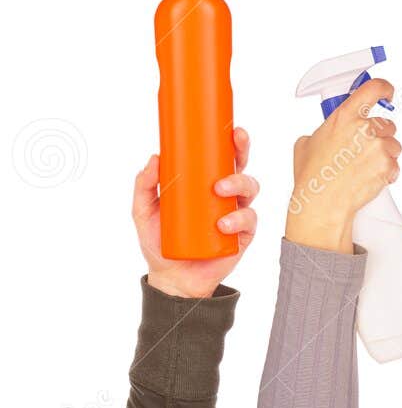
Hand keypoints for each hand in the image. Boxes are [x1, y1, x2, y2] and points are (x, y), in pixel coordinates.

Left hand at [135, 128, 259, 298]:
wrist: (172, 278)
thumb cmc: (160, 242)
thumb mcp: (144, 211)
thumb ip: (144, 186)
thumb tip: (154, 158)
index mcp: (205, 185)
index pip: (222, 158)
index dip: (231, 142)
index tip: (231, 130)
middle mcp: (225, 196)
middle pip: (242, 167)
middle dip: (242, 152)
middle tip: (234, 147)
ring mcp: (236, 214)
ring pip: (250, 189)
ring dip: (238, 184)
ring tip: (220, 190)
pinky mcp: (243, 235)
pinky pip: (249, 220)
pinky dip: (238, 219)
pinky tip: (223, 224)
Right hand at [287, 78, 400, 252]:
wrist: (322, 204)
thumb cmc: (312, 176)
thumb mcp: (307, 143)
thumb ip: (325, 129)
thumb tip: (332, 130)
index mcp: (344, 117)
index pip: (373, 89)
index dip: (384, 89)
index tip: (386, 92)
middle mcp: (364, 128)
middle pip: (387, 124)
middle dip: (379, 136)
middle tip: (363, 151)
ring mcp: (378, 147)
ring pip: (393, 145)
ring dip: (384, 155)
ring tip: (363, 168)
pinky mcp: (388, 165)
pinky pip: (395, 165)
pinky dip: (386, 173)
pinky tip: (369, 179)